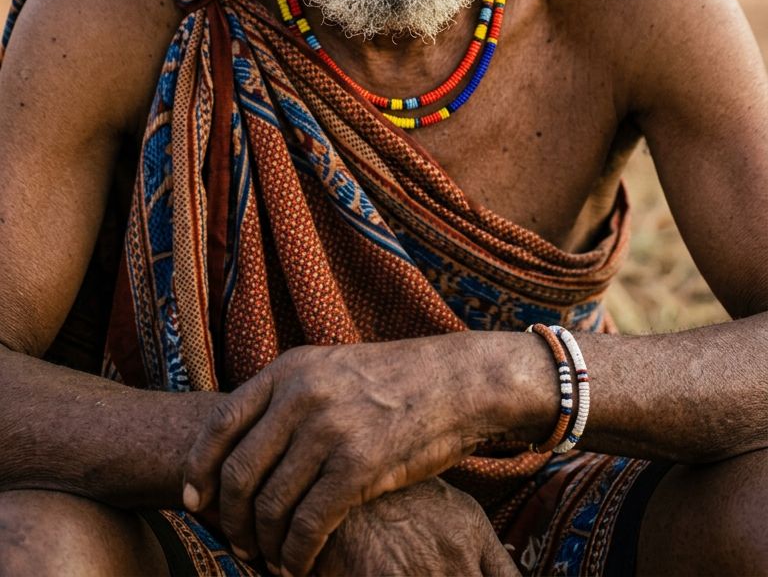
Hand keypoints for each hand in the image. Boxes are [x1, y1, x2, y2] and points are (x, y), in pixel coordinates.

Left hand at [183, 336, 494, 576]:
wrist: (456, 382)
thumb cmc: (394, 381)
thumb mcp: (330, 369)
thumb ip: (288, 396)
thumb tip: (243, 441)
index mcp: (290, 370)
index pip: (221, 425)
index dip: (200, 469)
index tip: (194, 502)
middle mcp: (302, 396)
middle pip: (240, 473)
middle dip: (230, 518)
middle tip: (236, 543)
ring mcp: (330, 430)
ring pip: (270, 505)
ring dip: (264, 544)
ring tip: (270, 560)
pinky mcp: (359, 466)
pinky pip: (308, 525)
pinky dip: (296, 554)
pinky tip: (299, 566)